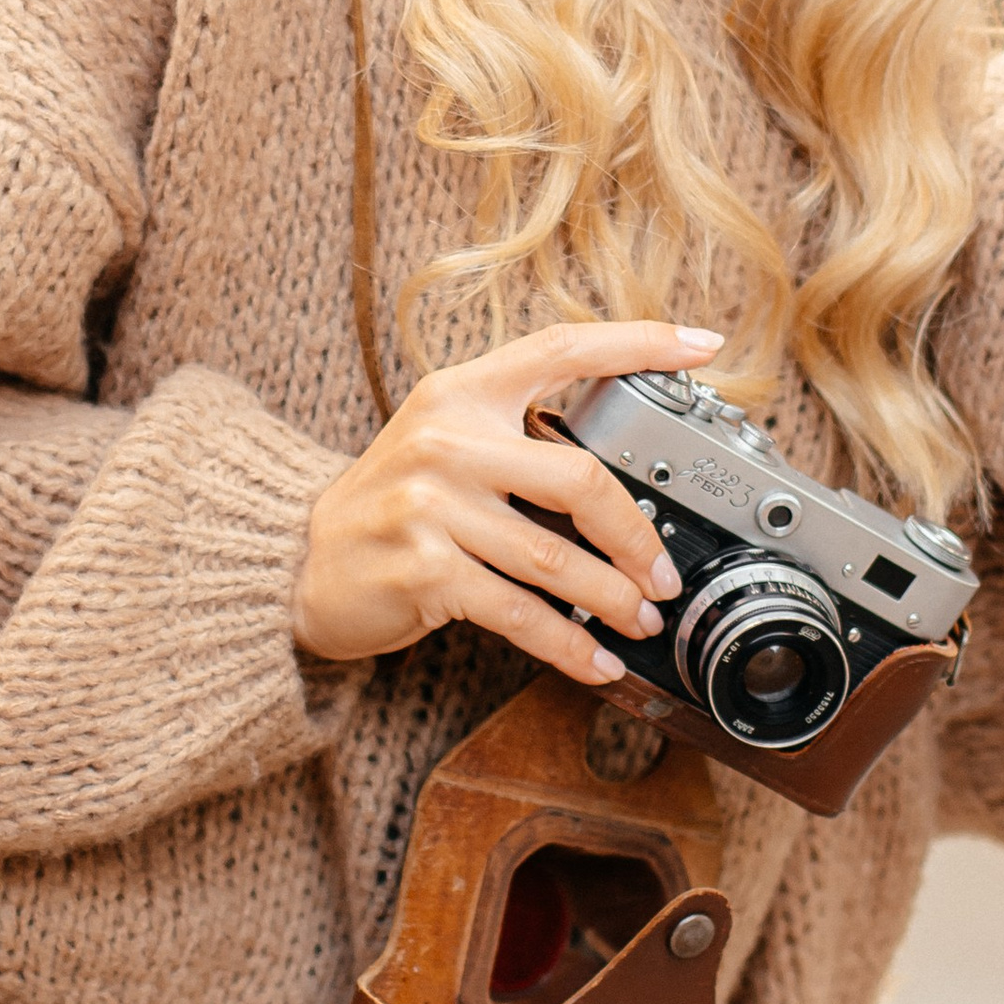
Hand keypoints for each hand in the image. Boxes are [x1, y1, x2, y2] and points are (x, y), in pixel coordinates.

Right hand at [291, 319, 719, 685]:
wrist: (301, 562)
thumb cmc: (391, 503)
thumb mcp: (442, 440)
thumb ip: (514, 433)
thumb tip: (620, 471)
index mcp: (460, 392)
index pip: (560, 349)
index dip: (637, 344)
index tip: (702, 346)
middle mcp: (447, 441)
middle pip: (578, 479)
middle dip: (637, 536)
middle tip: (663, 571)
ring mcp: (432, 507)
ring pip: (556, 559)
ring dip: (612, 598)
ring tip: (641, 618)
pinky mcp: (425, 572)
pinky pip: (520, 613)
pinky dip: (568, 645)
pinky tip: (595, 660)